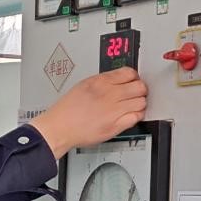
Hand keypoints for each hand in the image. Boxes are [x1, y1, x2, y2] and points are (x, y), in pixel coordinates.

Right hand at [30, 68, 147, 158]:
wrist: (59, 128)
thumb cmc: (67, 110)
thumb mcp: (83, 85)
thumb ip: (103, 82)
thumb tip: (117, 81)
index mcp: (100, 81)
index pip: (129, 73)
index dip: (134, 77)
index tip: (133, 82)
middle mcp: (109, 94)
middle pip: (139, 86)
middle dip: (140, 90)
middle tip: (136, 94)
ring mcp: (113, 110)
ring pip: (141, 102)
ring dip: (140, 103)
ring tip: (133, 106)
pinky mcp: (115, 125)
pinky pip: (136, 117)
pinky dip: (137, 116)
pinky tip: (131, 116)